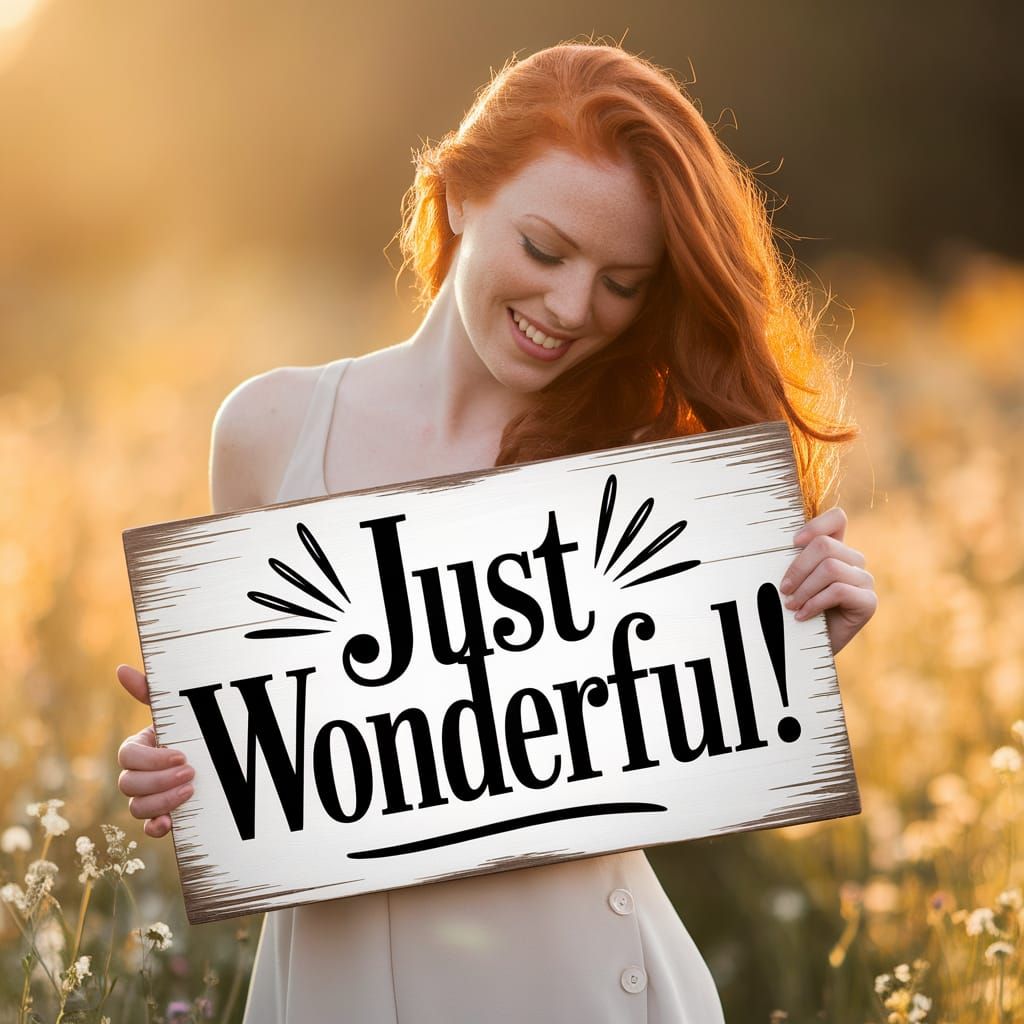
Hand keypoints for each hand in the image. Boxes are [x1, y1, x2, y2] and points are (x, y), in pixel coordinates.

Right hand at [116, 665, 193, 838]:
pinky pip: (147, 829)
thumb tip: (121, 669)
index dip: (152, 759)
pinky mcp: (161, 816)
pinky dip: (156, 828)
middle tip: (191, 771)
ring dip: (162, 801)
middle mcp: (136, 776)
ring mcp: (146, 798)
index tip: (181, 754)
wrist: (214, 755)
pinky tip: (171, 822)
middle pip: (129, 784)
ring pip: (136, 807)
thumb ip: (148, 691)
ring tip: (192, 789)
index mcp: (136, 750)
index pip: (128, 758)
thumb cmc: (187, 730)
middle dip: (160, 780)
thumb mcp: (173, 712)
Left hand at [779, 506, 876, 655]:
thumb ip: (791, 560)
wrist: (806, 648)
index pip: (837, 519)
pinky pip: (839, 591)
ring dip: (804, 589)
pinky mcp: (868, 602)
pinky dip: (815, 603)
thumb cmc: (794, 611)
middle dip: (798, 568)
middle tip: (783, 589)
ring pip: (830, 568)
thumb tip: (768, 544)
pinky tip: (802, 616)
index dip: (815, 526)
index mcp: (836, 550)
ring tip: (791, 605)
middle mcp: (853, 562)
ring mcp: (864, 581)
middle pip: (825, 546)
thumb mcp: (791, 581)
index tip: (792, 544)